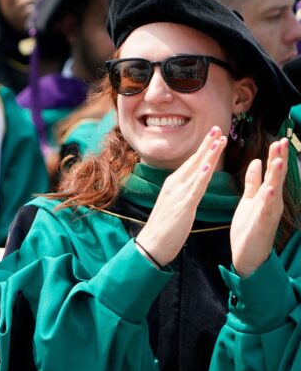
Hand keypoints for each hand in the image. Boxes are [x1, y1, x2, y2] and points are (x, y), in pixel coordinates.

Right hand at [135, 127, 226, 266]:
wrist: (151, 243)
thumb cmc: (164, 227)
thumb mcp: (174, 204)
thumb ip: (183, 192)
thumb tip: (192, 184)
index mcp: (173, 184)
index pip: (191, 162)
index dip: (203, 148)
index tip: (213, 135)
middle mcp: (175, 184)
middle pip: (194, 160)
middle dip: (207, 144)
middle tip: (217, 128)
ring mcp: (178, 193)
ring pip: (197, 170)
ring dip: (208, 154)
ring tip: (218, 140)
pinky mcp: (182, 205)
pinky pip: (194, 188)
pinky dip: (201, 176)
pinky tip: (207, 166)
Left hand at [231, 139, 287, 277]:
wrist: (248, 256)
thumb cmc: (249, 227)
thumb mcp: (250, 200)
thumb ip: (254, 182)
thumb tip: (257, 162)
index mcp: (267, 195)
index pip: (272, 172)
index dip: (275, 156)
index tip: (278, 139)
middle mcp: (272, 202)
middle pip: (277, 178)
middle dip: (279, 160)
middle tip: (283, 141)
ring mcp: (269, 213)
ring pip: (274, 191)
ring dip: (276, 176)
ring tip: (278, 160)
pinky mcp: (262, 225)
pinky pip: (265, 211)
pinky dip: (268, 200)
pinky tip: (269, 190)